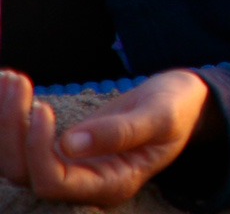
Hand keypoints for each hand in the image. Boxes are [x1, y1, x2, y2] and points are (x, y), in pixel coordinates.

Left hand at [0, 67, 211, 205]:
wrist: (181, 101)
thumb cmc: (177, 108)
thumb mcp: (160, 116)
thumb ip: (121, 132)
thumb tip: (69, 144)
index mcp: (110, 184)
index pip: (54, 181)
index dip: (39, 149)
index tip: (42, 107)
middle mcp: (83, 183)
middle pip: (24, 172)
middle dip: (13, 129)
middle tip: (17, 81)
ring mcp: (69, 167)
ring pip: (15, 158)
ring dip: (6, 119)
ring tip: (10, 78)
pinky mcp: (59, 149)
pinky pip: (21, 141)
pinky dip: (11, 114)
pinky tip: (10, 82)